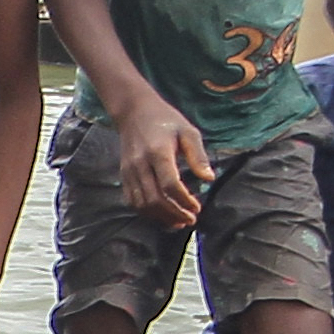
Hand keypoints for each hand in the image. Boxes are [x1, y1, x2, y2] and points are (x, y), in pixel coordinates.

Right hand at [105, 95, 213, 229]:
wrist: (134, 112)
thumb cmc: (165, 120)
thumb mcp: (188, 132)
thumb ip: (198, 156)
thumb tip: (209, 179)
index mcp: (158, 152)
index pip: (170, 185)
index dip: (184, 200)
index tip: (197, 207)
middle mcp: (140, 164)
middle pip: (155, 199)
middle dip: (174, 213)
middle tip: (190, 219)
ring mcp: (129, 171)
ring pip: (142, 204)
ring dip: (161, 217)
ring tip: (178, 221)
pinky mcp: (124, 175)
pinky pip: (132, 201)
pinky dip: (147, 212)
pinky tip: (162, 214)